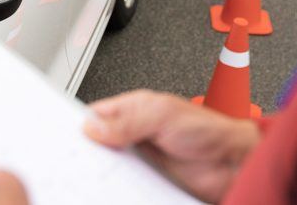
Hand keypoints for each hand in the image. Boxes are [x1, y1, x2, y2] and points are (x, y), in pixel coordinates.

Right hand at [84, 89, 260, 203]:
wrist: (232, 163)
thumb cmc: (207, 130)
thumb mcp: (162, 115)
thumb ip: (126, 122)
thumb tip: (93, 127)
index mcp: (134, 109)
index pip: (96, 113)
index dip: (80, 122)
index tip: (64, 133)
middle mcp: (134, 133)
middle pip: (98, 142)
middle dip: (86, 149)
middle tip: (75, 158)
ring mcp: (140, 158)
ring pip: (109, 165)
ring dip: (101, 170)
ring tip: (90, 174)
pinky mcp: (146, 180)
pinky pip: (124, 184)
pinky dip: (116, 186)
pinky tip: (111, 187)